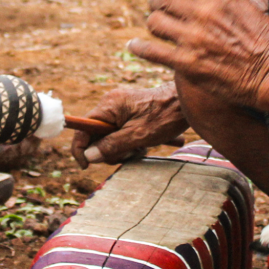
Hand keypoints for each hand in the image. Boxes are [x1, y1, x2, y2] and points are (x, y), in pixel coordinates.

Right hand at [71, 83, 187, 167]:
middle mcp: (112, 105)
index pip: (83, 127)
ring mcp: (122, 108)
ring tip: (144, 147)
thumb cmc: (165, 116)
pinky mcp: (132, 113)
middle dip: (112, 150)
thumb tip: (89, 157)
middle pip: (98, 135)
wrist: (187, 102)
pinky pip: (123, 132)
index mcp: (109, 106)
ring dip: (126, 148)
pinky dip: (134, 141)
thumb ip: (111, 146)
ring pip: (112, 137)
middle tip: (130, 153)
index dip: (81, 148)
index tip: (86, 165)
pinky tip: (150, 143)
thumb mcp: (137, 136)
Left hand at [128, 0, 268, 109]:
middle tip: (159, 11)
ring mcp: (193, 36)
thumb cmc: (267, 41)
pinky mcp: (186, 62)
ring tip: (156, 30)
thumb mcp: (247, 5)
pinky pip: (151, 50)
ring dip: (154, 25)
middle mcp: (204, 9)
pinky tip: (135, 46)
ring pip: (154, 21)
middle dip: (160, 5)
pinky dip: (139, 48)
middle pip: (164, 0)